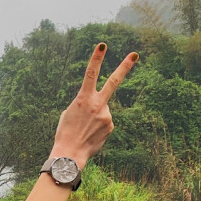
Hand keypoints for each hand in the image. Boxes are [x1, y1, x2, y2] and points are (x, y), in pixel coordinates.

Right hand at [50, 43, 137, 168]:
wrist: (70, 155)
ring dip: (95, 117)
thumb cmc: (65, 133)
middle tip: (135, 54)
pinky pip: (105, 121)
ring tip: (85, 129)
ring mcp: (107, 115)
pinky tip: (91, 134)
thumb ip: (85, 103)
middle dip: (124, 67)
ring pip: (103, 110)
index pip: (90, 74)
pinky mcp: (111, 126)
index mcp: (83, 99)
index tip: (103, 45)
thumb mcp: (70, 113)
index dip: (96, 58)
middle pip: (113, 82)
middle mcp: (97, 104)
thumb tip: (99, 105)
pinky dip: (98, 126)